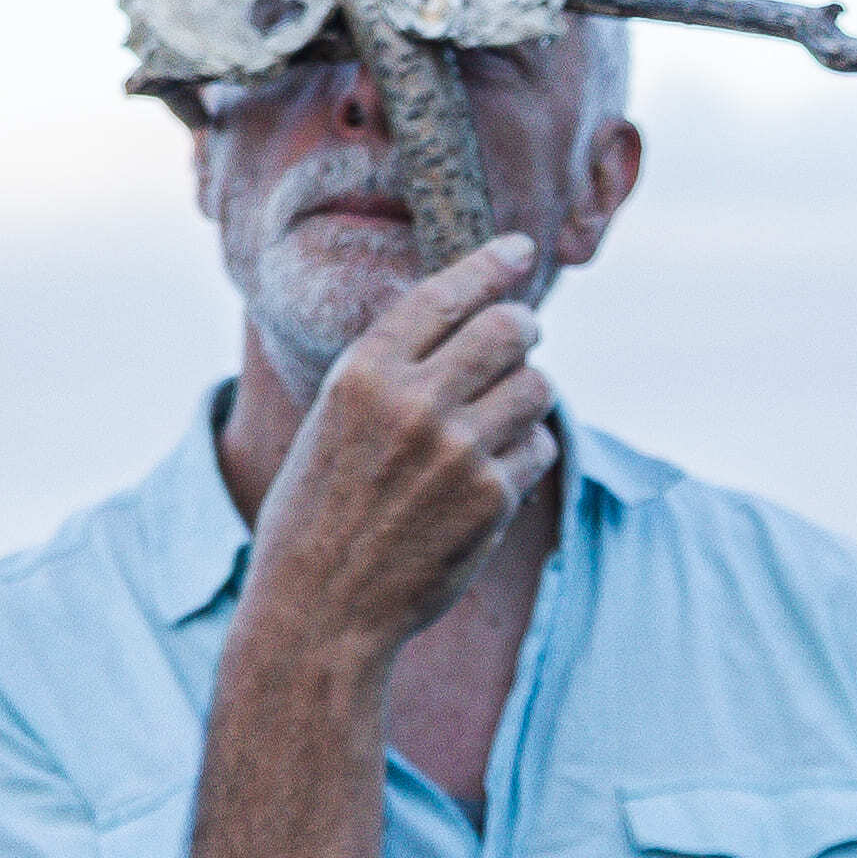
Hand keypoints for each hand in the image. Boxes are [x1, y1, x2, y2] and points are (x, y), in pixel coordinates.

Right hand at [242, 236, 551, 663]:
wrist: (322, 607)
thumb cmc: (318, 514)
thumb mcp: (331, 422)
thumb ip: (389, 373)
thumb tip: (460, 324)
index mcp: (364, 374)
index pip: (444, 294)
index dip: (490, 265)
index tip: (518, 250)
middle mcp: (415, 402)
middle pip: (509, 330)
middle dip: (524, 329)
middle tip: (522, 337)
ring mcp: (460, 450)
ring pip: (536, 387)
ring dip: (528, 395)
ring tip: (497, 420)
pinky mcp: (493, 498)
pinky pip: (538, 448)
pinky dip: (526, 454)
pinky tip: (491, 477)